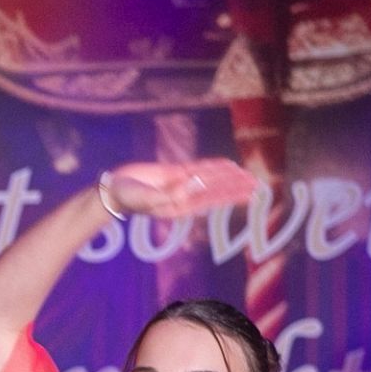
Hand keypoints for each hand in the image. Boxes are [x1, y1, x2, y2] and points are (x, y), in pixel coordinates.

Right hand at [102, 158, 254, 221]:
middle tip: (259, 184)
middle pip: (217, 190)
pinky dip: (215, 167)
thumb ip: (168, 194)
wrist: (112, 191)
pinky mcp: (174, 173)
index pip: (213, 199)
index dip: (234, 194)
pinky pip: (199, 169)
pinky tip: (228, 165)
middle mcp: (184, 197)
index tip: (251, 193)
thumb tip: (193, 185)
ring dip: (230, 177)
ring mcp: (180, 184)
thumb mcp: (146, 198)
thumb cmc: (126, 198)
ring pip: (211, 179)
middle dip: (237, 187)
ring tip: (248, 176)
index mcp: (180, 206)